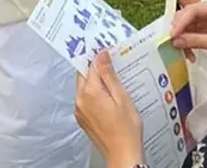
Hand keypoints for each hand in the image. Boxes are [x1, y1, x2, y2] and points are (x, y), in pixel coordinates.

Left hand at [75, 51, 144, 167]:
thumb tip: (101, 56)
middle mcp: (80, 100)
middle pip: (83, 75)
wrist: (123, 153)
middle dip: (94, 67)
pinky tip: (108, 97)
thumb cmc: (127, 128)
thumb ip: (109, 75)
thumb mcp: (122, 97)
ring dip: (94, 81)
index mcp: (89, 92)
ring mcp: (79, 110)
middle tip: (109, 63)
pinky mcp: (82, 118)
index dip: (99, 57)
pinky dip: (94, 94)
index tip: (107, 52)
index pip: (90, 66)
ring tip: (112, 81)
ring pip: (83, 87)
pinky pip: (85, 99)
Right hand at [171, 0, 206, 61]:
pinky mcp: (202, 29)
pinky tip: (189, 54)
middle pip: (186, 16)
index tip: (173, 34)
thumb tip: (175, 41)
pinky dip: (186, 43)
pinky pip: (188, 33)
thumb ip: (196, 40)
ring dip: (181, 38)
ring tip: (181, 50)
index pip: (192, 10)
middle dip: (179, 29)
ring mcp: (205, 19)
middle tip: (173, 41)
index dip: (181, 21)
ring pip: (185, 25)